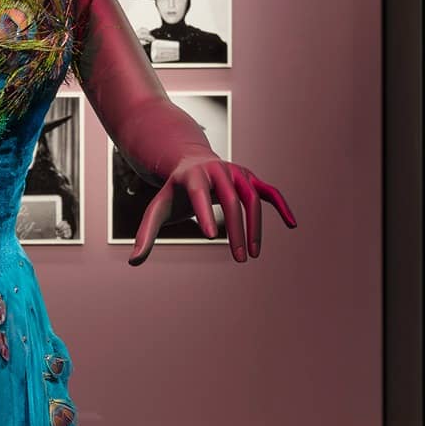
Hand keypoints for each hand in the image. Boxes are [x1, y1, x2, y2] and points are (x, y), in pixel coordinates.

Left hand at [128, 153, 295, 265]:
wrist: (190, 163)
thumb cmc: (173, 192)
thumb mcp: (156, 210)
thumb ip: (145, 234)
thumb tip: (132, 263)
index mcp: (192, 176)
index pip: (199, 194)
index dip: (204, 213)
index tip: (210, 237)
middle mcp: (218, 171)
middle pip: (231, 201)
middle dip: (235, 231)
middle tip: (238, 260)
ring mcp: (237, 174)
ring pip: (252, 200)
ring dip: (255, 228)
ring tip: (252, 255)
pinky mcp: (251, 179)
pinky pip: (270, 193)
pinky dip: (281, 207)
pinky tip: (292, 225)